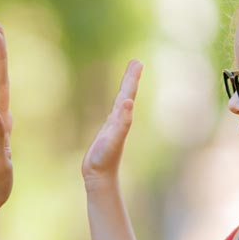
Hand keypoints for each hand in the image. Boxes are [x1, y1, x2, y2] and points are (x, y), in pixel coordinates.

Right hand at [80, 59, 140, 183]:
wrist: (100, 177)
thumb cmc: (105, 159)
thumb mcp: (113, 139)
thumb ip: (121, 122)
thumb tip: (128, 102)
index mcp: (122, 119)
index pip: (128, 93)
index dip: (132, 78)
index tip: (138, 62)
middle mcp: (120, 120)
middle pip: (127, 94)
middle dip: (131, 78)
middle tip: (137, 62)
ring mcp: (114, 126)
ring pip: (122, 101)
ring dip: (126, 88)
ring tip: (130, 77)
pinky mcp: (107, 132)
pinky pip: (114, 111)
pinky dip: (118, 102)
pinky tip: (119, 103)